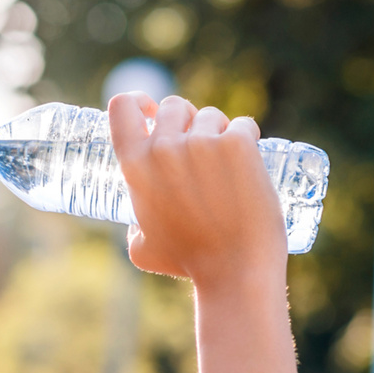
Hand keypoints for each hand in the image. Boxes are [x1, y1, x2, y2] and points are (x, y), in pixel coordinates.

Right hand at [108, 93, 286, 283]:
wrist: (235, 270)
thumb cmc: (189, 263)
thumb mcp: (142, 248)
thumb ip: (134, 227)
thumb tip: (137, 224)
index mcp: (135, 165)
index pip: (122, 106)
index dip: (138, 102)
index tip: (150, 111)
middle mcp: (164, 147)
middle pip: (173, 106)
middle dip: (186, 121)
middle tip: (202, 149)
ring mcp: (202, 143)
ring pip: (211, 115)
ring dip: (219, 131)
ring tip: (228, 166)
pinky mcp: (238, 144)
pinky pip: (243, 124)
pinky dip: (247, 137)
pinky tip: (251, 160)